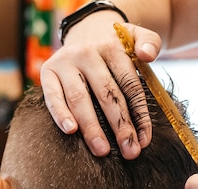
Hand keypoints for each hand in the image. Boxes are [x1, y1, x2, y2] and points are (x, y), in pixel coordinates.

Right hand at [40, 15, 160, 158]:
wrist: (84, 28)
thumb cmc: (114, 44)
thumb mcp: (136, 35)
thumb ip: (150, 43)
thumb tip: (147, 55)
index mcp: (111, 46)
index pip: (129, 84)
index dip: (139, 114)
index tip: (145, 140)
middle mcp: (86, 53)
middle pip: (106, 94)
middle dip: (119, 126)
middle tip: (129, 151)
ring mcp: (65, 62)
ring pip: (79, 98)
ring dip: (91, 127)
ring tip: (101, 150)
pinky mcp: (47, 71)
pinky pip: (52, 96)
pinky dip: (60, 114)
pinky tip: (70, 131)